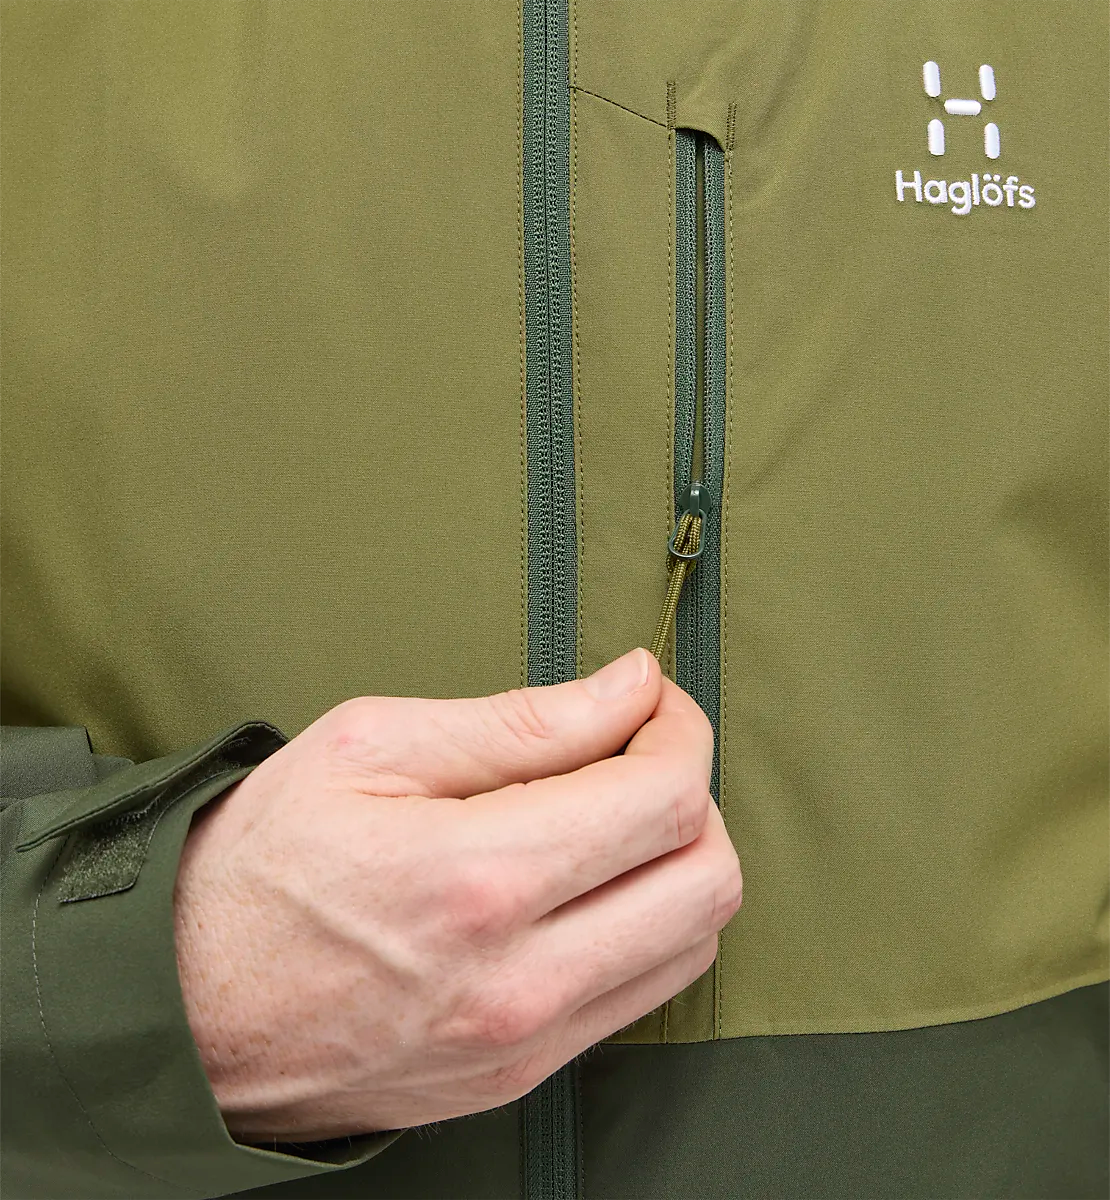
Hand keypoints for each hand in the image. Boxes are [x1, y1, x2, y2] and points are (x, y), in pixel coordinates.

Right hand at [171, 648, 741, 1142]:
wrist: (186, 1008)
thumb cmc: (260, 865)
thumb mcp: (371, 749)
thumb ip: (521, 720)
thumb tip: (631, 686)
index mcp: (478, 878)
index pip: (665, 799)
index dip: (679, 730)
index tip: (649, 703)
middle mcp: (520, 979)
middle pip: (708, 878)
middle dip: (694, 794)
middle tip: (635, 754)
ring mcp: (527, 1043)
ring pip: (694, 941)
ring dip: (677, 861)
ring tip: (608, 817)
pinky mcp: (521, 1077)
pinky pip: (643, 994)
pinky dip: (646, 923)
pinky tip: (586, 884)